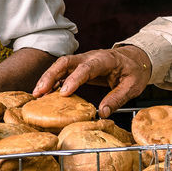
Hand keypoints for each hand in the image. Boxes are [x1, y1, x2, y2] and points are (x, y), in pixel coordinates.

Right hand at [30, 46, 151, 116]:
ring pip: (60, 66)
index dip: (74, 80)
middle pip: (65, 62)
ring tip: (36, 94)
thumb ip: (117, 98)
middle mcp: (90, 57)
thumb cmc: (135, 70)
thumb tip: (102, 113)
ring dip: (47, 79)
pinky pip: (62, 72)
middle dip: (50, 76)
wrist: (135, 58)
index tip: (64, 93)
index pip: (86, 68)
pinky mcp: (79, 67)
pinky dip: (52, 82)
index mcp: (105, 59)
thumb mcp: (133, 86)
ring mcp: (82, 61)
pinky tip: (45, 94)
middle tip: (39, 92)